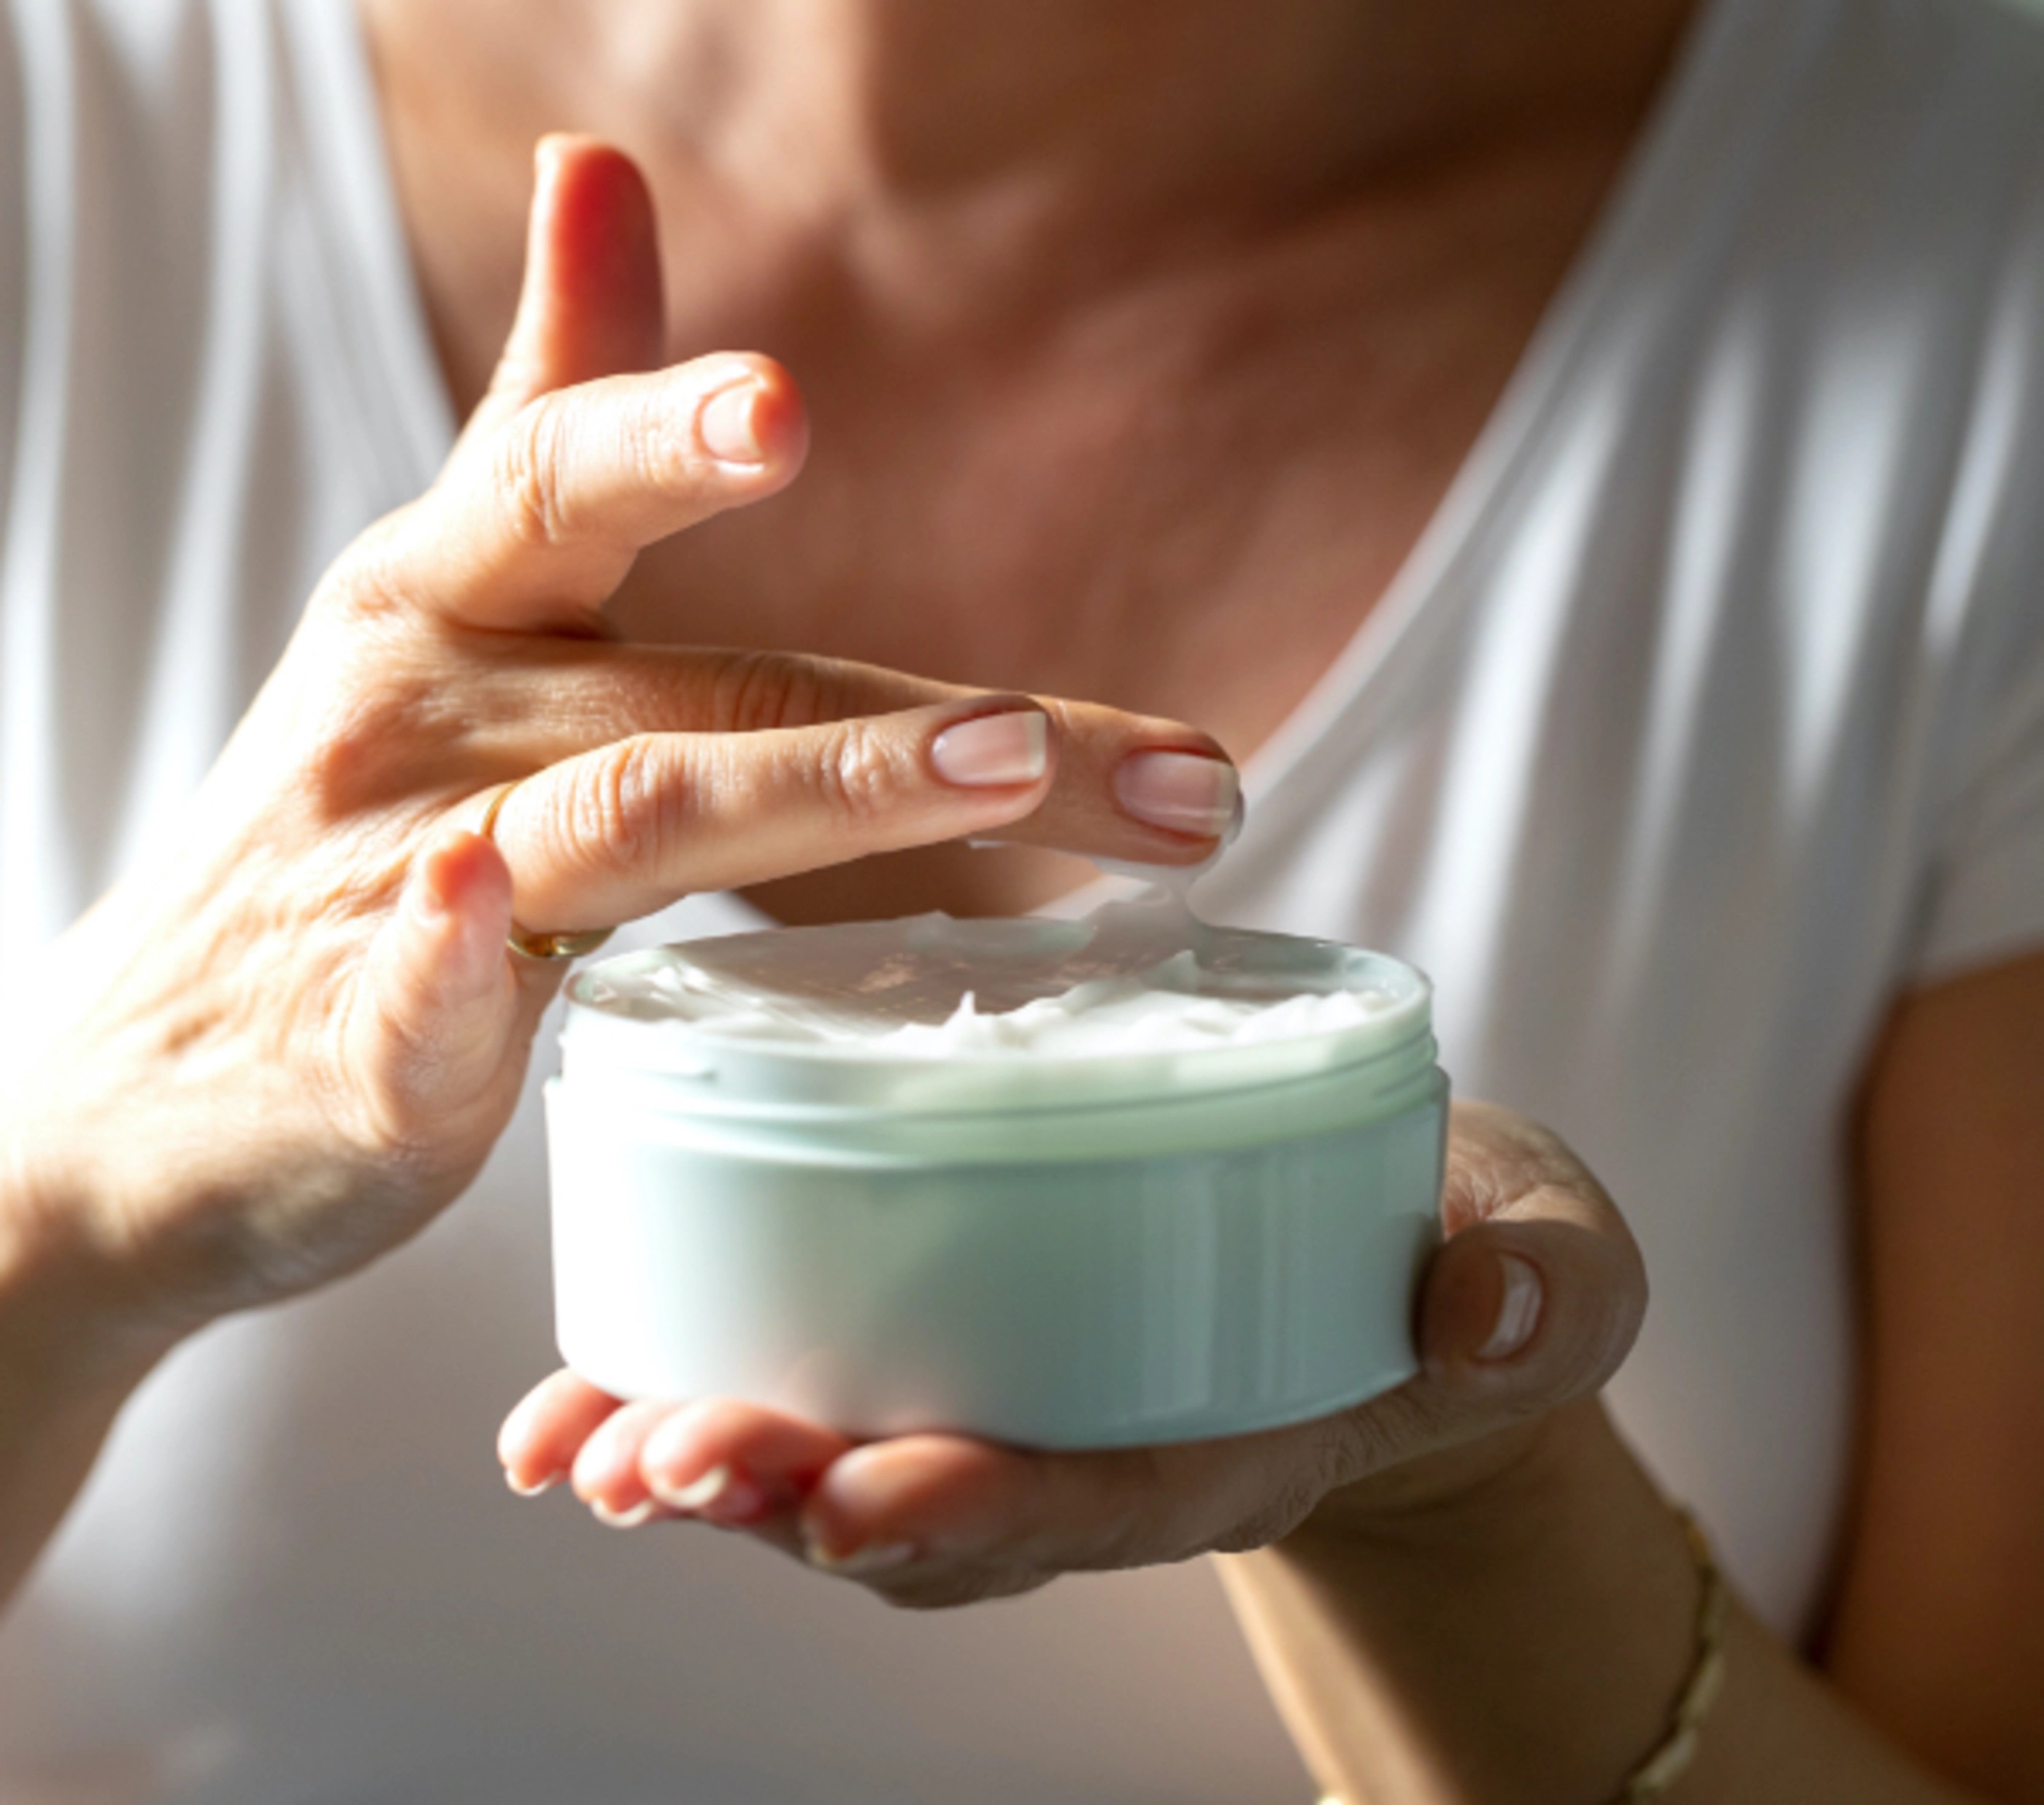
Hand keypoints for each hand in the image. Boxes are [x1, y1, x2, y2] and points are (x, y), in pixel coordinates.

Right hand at [0, 138, 1236, 1362]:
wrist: (158, 1079)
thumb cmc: (351, 820)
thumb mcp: (442, 594)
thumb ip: (547, 410)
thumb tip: (598, 166)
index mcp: (451, 601)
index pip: (569, 487)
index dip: (663, 432)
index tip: (781, 406)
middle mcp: (427, 713)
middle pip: (705, 691)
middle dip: (914, 721)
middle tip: (1109, 744)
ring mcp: (389, 878)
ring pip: (622, 814)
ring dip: (810, 788)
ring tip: (997, 770)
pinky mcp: (367, 1047)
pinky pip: (417, 990)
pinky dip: (453, 951)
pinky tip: (481, 902)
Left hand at [500, 1102, 1648, 1605]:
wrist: (1418, 1272)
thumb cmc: (1474, 1255)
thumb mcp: (1549, 1256)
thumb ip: (1544, 1285)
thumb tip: (1493, 1310)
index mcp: (1247, 1431)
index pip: (1111, 1494)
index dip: (991, 1508)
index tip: (862, 1497)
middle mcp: (1111, 1447)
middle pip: (940, 1509)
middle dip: (796, 1495)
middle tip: (657, 1464)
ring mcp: (1036, 1406)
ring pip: (858, 1465)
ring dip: (719, 1463)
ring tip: (584, 1441)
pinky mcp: (979, 1338)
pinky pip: (838, 1390)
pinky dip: (711, 1391)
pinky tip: (589, 1390)